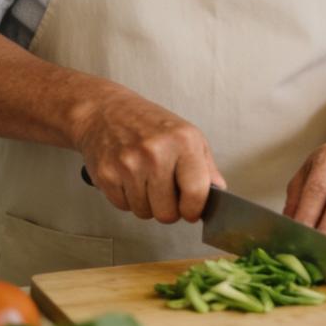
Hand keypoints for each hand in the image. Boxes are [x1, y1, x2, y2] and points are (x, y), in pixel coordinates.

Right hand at [73, 88, 224, 224]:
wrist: (106, 112)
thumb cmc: (150, 124)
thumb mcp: (188, 136)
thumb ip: (206, 167)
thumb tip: (219, 193)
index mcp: (183, 141)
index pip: (195, 192)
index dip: (194, 209)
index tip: (191, 211)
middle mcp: (156, 152)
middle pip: (167, 212)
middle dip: (168, 209)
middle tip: (166, 193)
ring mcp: (129, 164)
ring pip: (144, 213)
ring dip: (147, 204)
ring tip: (146, 180)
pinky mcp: (106, 174)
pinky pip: (123, 207)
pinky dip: (128, 199)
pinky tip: (129, 178)